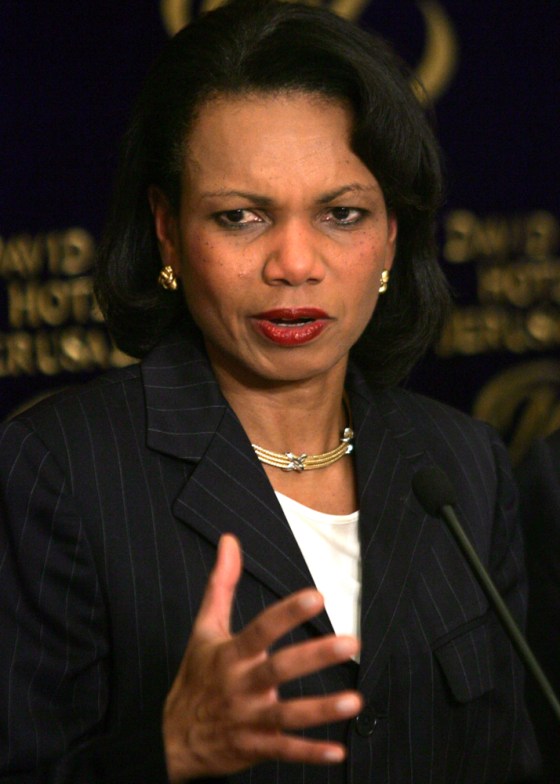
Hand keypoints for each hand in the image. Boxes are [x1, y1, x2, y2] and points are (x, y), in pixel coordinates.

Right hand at [163, 533, 361, 780]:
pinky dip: (310, 753)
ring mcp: (247, 719)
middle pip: (278, 669)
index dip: (287, 613)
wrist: (172, 737)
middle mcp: (240, 685)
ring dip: (321, 710)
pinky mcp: (254, 747)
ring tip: (355, 700)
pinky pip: (284, 751)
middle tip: (350, 642)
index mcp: (230, 654)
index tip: (317, 596)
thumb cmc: (196, 675)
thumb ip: (221, 584)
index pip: (260, 629)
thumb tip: (230, 540)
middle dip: (314, 656)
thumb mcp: (204, 628)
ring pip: (286, 715)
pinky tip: (339, 751)